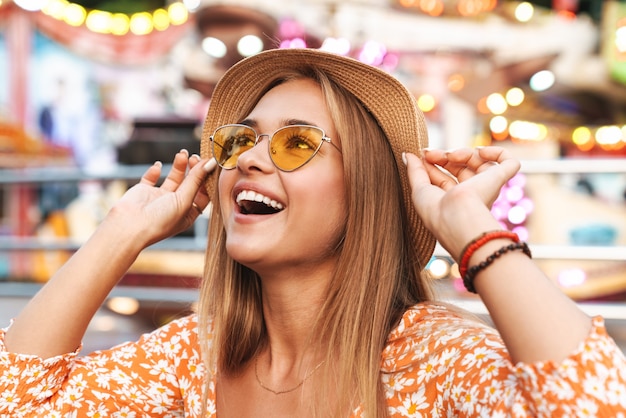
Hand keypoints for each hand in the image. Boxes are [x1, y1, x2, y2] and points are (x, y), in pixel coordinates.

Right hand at [109, 150, 216, 247]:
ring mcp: (160, 198)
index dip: (207, 179)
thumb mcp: (184, 200)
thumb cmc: (160, 220)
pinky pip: (151, 178)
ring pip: (174, 178)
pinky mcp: (145, 191)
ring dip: (179, 166)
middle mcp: (175, 206)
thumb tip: (211, 163)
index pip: (203, 194)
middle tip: (196, 157)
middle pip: (190, 184)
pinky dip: (155, 170)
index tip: (210, 164)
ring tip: (182, 154)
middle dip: (194, 169)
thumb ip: (196, 180)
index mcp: (188, 213)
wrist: (129, 226)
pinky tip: (158, 165)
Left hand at [404, 147, 519, 258]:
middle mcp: (471, 194)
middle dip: (445, 156)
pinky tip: (481, 151)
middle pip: (461, 167)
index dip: (434, 162)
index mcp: (453, 200)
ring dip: (463, 152)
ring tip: (452, 155)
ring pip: (480, 162)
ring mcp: (486, 187)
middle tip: (431, 153)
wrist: (457, 217)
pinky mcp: (499, 180)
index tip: (422, 154)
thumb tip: (407, 154)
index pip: (445, 175)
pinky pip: (508, 162)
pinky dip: (496, 152)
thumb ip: (414, 171)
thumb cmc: (436, 211)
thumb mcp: (419, 189)